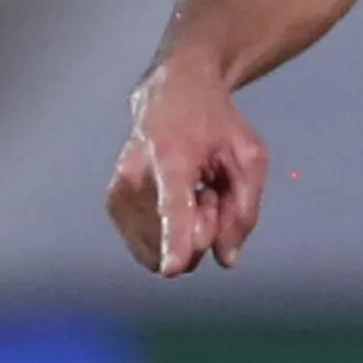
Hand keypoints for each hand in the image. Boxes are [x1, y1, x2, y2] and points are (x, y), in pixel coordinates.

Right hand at [106, 47, 266, 276]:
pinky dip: (168, 234)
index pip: (174, 206)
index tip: (171, 268)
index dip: (175, 239)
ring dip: (187, 233)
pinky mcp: (113, 205)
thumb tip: (225, 260)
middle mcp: (136, 176)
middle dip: (206, 228)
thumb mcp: (249, 156)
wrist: (172, 94)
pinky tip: (176, 201)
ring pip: (165, 251)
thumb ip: (244, 210)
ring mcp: (119, 192)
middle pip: (183, 240)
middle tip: (209, 190)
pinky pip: (148, 249)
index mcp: (172, 158)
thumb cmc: (215, 124)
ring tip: (192, 192)